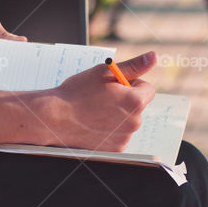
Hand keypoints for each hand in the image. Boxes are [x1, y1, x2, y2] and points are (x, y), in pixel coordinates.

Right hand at [34, 51, 157, 151]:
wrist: (55, 118)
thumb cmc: (77, 93)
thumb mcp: (105, 72)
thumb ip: (133, 66)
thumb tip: (152, 57)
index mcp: (135, 101)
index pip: (147, 89)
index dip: (131, 84)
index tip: (114, 85)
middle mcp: (134, 122)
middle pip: (136, 106)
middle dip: (123, 100)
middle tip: (100, 98)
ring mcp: (124, 138)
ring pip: (126, 121)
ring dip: (116, 116)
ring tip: (94, 111)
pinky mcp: (114, 149)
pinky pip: (117, 136)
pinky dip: (109, 131)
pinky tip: (93, 124)